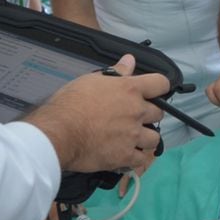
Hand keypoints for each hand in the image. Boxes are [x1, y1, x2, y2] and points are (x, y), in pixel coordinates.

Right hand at [28, 55, 168, 174]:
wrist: (58, 132)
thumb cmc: (70, 103)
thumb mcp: (91, 80)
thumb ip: (115, 72)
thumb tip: (129, 60)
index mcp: (130, 90)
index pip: (161, 84)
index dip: (158, 87)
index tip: (153, 92)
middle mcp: (136, 111)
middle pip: (159, 113)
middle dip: (149, 115)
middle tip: (134, 117)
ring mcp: (133, 135)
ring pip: (154, 139)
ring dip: (145, 138)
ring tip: (132, 139)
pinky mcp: (125, 156)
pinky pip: (141, 159)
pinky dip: (135, 158)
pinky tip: (125, 155)